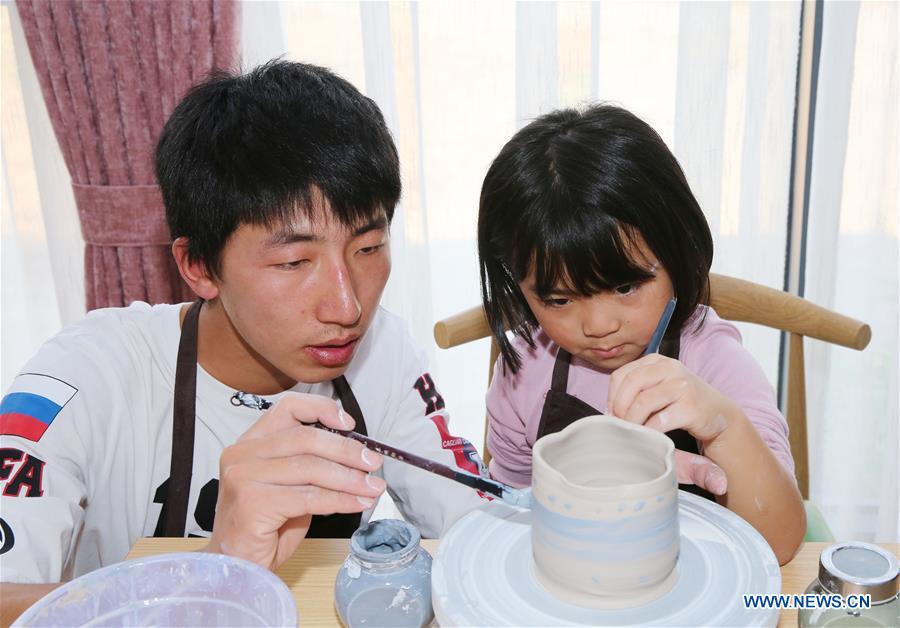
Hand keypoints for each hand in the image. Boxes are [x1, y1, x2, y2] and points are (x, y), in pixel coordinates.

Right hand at [206, 393, 384, 569]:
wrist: (237, 568)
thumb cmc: (265, 527)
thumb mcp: (290, 486)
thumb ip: (312, 465)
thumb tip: (358, 457)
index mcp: (250, 442)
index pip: (287, 408)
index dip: (321, 409)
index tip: (349, 423)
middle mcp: (242, 454)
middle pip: (305, 438)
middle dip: (346, 450)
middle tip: (373, 463)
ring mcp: (244, 477)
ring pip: (310, 467)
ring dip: (349, 478)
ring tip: (373, 487)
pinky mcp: (252, 503)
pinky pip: (308, 497)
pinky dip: (340, 500)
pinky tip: (357, 504)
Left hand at [608, 354, 734, 494]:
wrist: (719, 414)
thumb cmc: (682, 402)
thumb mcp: (657, 387)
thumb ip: (635, 391)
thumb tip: (608, 411)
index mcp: (656, 361)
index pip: (621, 375)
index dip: (612, 397)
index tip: (612, 414)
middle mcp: (670, 368)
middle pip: (630, 385)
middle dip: (620, 408)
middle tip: (620, 425)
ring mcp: (682, 386)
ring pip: (643, 402)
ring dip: (632, 421)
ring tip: (632, 431)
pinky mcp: (691, 407)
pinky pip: (659, 421)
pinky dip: (649, 431)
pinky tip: (649, 436)